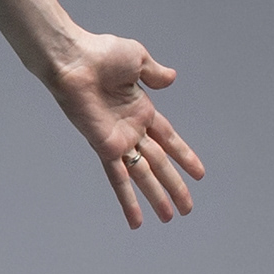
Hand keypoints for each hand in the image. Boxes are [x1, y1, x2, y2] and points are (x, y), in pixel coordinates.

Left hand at [53, 32, 203, 228]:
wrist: (74, 59)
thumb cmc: (100, 54)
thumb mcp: (138, 60)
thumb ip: (155, 73)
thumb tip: (171, 78)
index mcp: (141, 110)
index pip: (169, 140)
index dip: (184, 156)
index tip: (199, 174)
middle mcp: (131, 130)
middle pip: (159, 164)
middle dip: (173, 186)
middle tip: (187, 208)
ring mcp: (118, 140)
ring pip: (143, 176)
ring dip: (156, 198)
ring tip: (169, 218)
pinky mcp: (104, 147)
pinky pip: (118, 178)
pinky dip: (127, 199)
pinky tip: (134, 219)